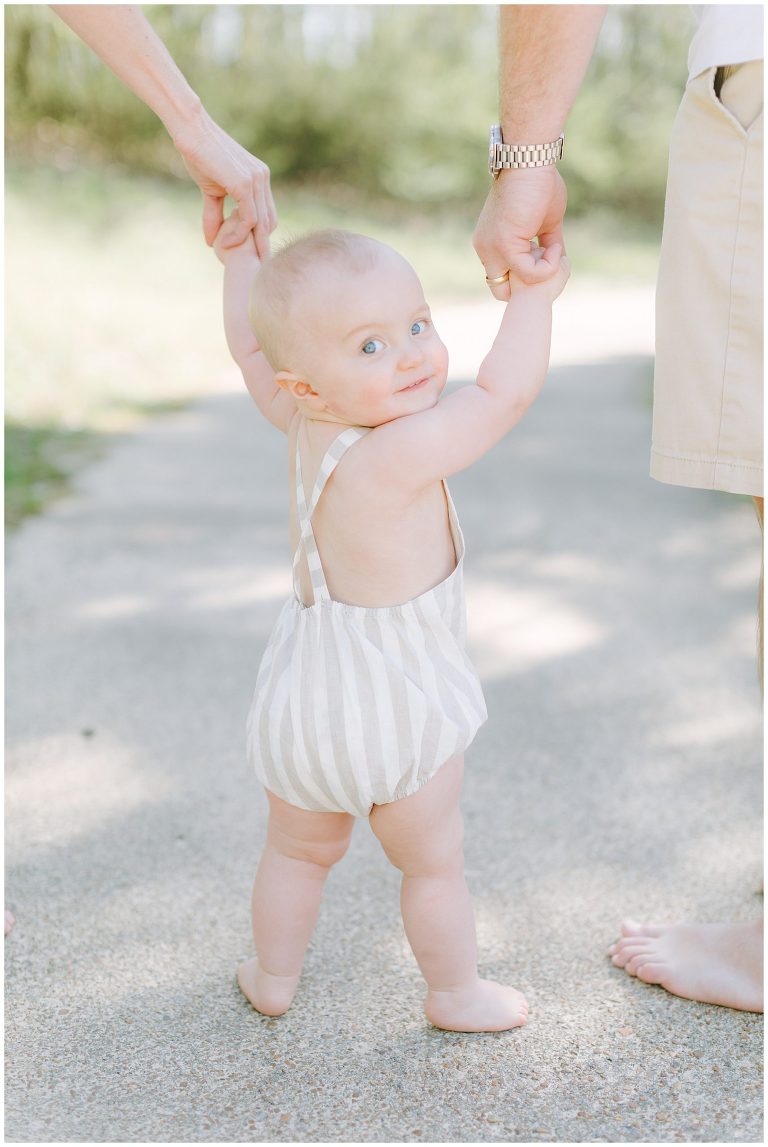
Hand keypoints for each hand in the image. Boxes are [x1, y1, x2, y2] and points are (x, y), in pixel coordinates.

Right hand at [172, 110, 276, 258]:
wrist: (191, 130)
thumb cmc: (199, 155)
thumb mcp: (210, 191)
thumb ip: (215, 215)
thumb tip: (212, 242)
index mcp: (259, 177)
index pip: (268, 213)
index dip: (260, 235)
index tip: (250, 253)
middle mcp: (262, 178)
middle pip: (270, 221)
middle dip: (261, 245)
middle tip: (253, 266)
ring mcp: (255, 180)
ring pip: (261, 222)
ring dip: (248, 243)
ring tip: (232, 255)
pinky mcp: (244, 184)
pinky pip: (249, 218)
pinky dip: (239, 234)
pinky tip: (225, 242)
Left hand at [474, 166, 566, 300]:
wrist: (530, 159)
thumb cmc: (538, 184)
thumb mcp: (545, 223)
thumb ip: (547, 245)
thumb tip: (558, 261)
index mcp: (490, 243)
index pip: (501, 279)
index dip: (524, 278)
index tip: (546, 260)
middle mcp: (485, 250)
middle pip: (501, 292)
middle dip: (528, 286)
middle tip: (548, 265)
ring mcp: (491, 249)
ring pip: (516, 287)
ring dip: (542, 274)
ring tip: (555, 251)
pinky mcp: (504, 246)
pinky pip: (530, 273)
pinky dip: (548, 266)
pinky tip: (556, 249)